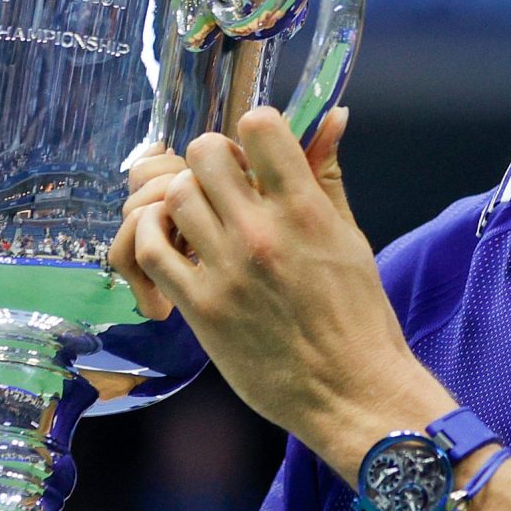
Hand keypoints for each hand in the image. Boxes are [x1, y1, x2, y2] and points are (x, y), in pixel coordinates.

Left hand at [122, 107, 449, 470]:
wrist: (351, 393)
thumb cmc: (359, 318)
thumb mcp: (350, 237)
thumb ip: (328, 175)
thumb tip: (333, 117)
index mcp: (305, 210)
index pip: (259, 125)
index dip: (254, 130)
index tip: (257, 154)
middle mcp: (261, 233)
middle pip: (205, 153)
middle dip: (214, 161)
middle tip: (227, 186)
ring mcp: (226, 270)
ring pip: (174, 195)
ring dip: (185, 199)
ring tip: (203, 221)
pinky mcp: (200, 308)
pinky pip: (151, 249)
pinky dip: (154, 237)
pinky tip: (176, 247)